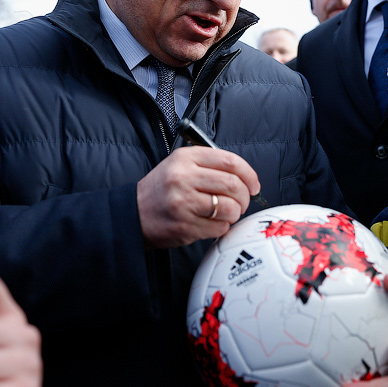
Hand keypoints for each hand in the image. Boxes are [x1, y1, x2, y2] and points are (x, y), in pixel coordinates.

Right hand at [137, 146, 260, 247]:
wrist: (134, 214)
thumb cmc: (161, 189)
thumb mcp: (179, 164)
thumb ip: (209, 165)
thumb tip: (245, 177)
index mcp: (185, 158)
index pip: (230, 161)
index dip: (249, 174)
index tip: (253, 184)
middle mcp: (184, 178)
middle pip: (233, 185)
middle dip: (245, 197)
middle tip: (242, 202)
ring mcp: (184, 203)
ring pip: (230, 208)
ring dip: (234, 213)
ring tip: (226, 213)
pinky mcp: (185, 226)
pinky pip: (219, 228)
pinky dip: (222, 227)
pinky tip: (212, 223)